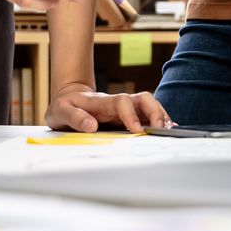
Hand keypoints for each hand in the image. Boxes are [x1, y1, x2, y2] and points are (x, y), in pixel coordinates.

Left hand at [44, 85, 170, 133]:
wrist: (68, 99)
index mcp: (102, 102)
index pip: (122, 102)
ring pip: (149, 105)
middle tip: (160, 129)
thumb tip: (92, 126)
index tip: (137, 130)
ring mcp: (124, 109)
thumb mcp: (61, 112)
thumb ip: (74, 118)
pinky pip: (147, 115)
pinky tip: (167, 130)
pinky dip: (159, 121)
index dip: (132, 115)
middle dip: (155, 111)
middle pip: (143, 99)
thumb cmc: (64, 106)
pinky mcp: (128, 116)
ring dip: (161, 116)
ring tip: (169, 131)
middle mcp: (117, 103)